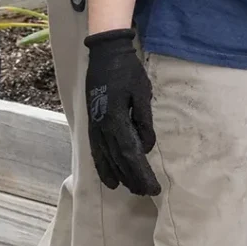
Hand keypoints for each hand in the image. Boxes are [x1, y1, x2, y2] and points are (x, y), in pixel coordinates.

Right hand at [84, 30, 159, 194]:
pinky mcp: (92, 122)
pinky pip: (96, 150)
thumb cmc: (128, 70)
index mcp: (116, 120)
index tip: (154, 188)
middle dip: (133, 179)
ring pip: (105, 158)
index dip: (142, 174)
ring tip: (129, 189)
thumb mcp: (142, 93)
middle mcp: (102, 127)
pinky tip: (109, 176)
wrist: (105, 52)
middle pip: (118, 161)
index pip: (131, 155)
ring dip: (118, 175)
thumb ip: (144, 122)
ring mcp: (94, 125)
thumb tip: (146, 148)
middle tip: (147, 193)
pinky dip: (102, 165)